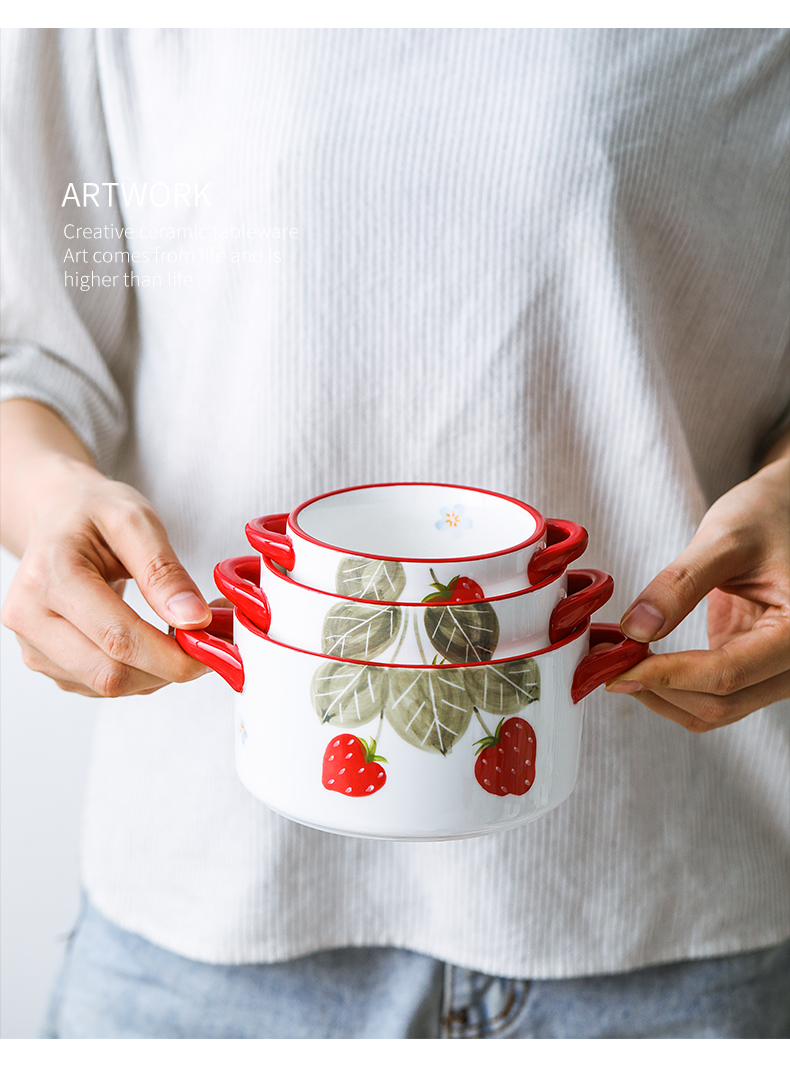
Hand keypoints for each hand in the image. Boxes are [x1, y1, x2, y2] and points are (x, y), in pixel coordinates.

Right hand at [1, 402, 212, 696]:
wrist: (58, 517)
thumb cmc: (94, 514)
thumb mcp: (135, 521)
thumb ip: (164, 571)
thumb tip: (193, 619)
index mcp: (50, 576)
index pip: (117, 637)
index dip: (172, 653)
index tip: (213, 644)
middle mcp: (30, 617)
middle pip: (109, 673)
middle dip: (169, 668)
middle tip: (208, 643)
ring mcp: (33, 645)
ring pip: (107, 686)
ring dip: (157, 673)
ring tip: (183, 636)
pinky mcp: (46, 662)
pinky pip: (101, 686)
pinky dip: (140, 673)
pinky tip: (155, 645)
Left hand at [605, 452, 789, 731]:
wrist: (787, 512)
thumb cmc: (771, 515)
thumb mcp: (726, 539)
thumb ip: (680, 584)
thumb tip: (635, 629)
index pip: (729, 673)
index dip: (668, 675)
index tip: (618, 665)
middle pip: (721, 702)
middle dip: (657, 687)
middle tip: (605, 662)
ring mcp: (776, 671)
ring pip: (714, 709)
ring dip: (660, 694)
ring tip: (615, 660)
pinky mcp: (754, 667)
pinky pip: (712, 694)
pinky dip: (671, 685)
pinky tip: (637, 660)